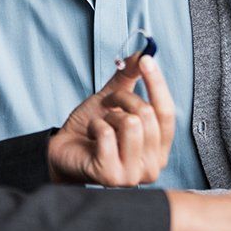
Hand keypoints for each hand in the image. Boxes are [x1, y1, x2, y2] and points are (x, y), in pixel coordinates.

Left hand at [47, 53, 174, 186]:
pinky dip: (95, 126)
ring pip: (130, 124)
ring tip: (100, 124)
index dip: (157, 84)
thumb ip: (129, 77)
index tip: (146, 60)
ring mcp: (133, 175)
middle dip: (122, 100)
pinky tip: (91, 136)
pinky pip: (107, 135)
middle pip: (147, 116)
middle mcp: (152, 166)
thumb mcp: (112, 98)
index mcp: (159, 148)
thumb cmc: (90, 129)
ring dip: (108, 116)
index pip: (167, 113)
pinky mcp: (111, 177)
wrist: (63, 150)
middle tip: (108, 104)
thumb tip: (143, 53)